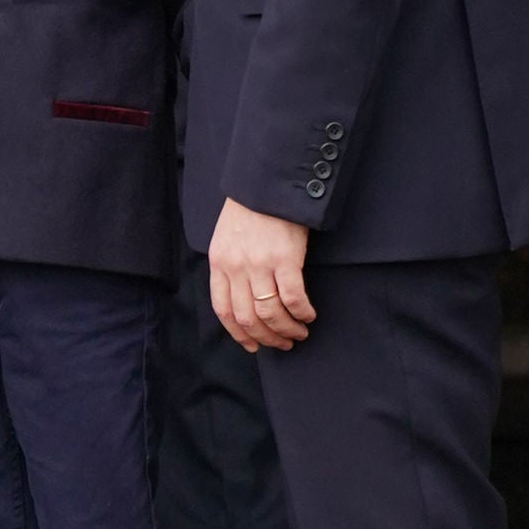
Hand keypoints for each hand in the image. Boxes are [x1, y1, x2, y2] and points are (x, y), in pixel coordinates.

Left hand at [210, 197, 314, 353]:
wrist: (269, 182)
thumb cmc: (251, 209)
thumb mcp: (228, 238)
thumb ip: (231, 266)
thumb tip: (242, 297)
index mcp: (219, 263)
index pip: (224, 310)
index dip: (239, 334)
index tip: (254, 345)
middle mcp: (236, 267)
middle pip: (248, 318)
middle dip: (267, 337)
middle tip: (284, 344)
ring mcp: (259, 264)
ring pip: (270, 313)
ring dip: (287, 329)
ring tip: (299, 332)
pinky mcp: (285, 259)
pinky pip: (292, 298)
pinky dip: (301, 312)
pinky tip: (308, 315)